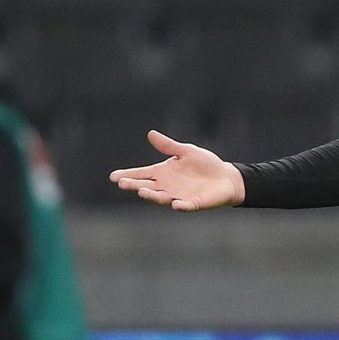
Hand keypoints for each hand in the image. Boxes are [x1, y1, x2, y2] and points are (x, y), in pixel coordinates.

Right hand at [109, 130, 245, 211]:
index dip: (128, 175)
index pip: (141, 174)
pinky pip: (184, 206)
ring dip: (151, 195)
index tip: (113, 176)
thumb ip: (169, 146)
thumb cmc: (204, 164)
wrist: (225, 177)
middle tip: (122, 183)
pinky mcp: (192, 203)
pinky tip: (174, 203)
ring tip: (142, 191)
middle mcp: (167, 186)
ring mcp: (178, 196)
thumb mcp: (186, 152)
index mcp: (163, 173)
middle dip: (134, 185)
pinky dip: (180, 205)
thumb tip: (151, 133)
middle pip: (146, 186)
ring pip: (161, 198)